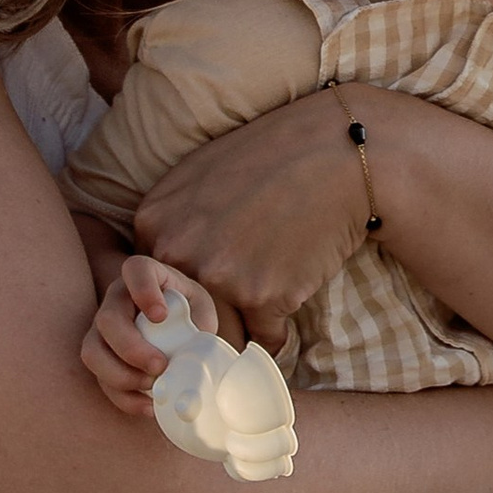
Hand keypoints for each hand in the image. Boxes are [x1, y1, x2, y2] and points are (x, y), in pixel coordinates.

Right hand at [80, 254, 232, 417]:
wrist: (178, 330)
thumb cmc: (189, 313)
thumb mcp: (201, 309)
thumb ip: (200, 321)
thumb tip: (198, 349)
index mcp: (145, 276)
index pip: (135, 269)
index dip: (143, 290)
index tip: (160, 315)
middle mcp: (116, 299)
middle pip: (107, 319)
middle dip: (132, 348)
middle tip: (160, 366)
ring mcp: (101, 329)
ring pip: (93, 351)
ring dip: (121, 375)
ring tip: (152, 386)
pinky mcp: (100, 358)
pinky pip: (100, 379)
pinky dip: (124, 397)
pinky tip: (148, 406)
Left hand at [130, 88, 369, 351]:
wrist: (338, 155)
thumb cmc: (274, 156)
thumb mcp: (201, 173)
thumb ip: (174, 221)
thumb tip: (165, 274)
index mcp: (154, 222)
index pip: (153, 282)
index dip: (184, 288)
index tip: (211, 280)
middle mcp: (177, 251)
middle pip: (179, 313)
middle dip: (210, 316)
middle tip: (240, 297)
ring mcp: (218, 276)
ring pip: (221, 332)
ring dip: (243, 328)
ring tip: (265, 301)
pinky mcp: (263, 297)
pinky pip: (265, 338)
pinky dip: (278, 330)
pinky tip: (291, 294)